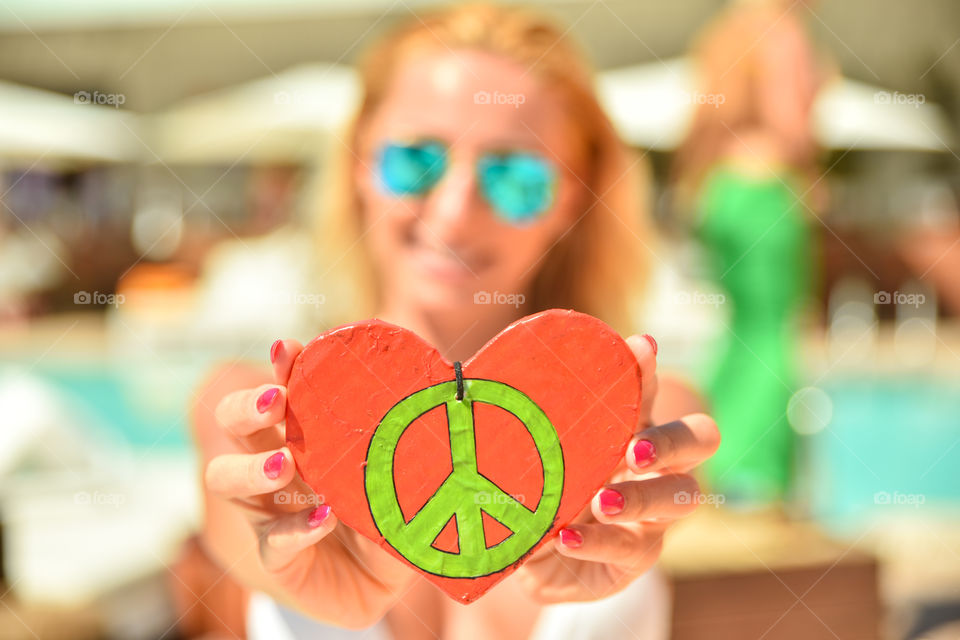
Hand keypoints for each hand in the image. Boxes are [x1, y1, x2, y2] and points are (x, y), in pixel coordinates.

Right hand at [198, 340, 415, 627]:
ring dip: (250, 467)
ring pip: (224, 478)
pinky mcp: (277, 559)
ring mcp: (267, 512)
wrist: (379, 582)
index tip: (288, 348)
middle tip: (275, 401)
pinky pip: (272, 544)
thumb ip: (407, 440)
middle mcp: (273, 466)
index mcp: (301, 435)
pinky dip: (295, 529)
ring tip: (283, 464)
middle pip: (232, 423)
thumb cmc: (384, 513)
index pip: (280, 390)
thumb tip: (449, 388)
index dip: (281, 367)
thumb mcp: (399, 472)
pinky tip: (323, 518)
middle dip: (245, 407)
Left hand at [515, 334, 719, 601]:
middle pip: (698, 440)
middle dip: (672, 438)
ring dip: (642, 497)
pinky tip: (565, 537)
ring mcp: (652, 516)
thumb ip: (519, 426)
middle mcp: (653, 468)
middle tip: (635, 448)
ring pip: (679, 499)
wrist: (533, 559)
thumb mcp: (529, 457)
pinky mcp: (634, 560)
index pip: (646, 392)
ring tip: (601, 502)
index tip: (639, 347)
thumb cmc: (538, 490)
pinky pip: (629, 550)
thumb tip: (467, 379)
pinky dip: (596, 542)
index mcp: (628, 429)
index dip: (646, 369)